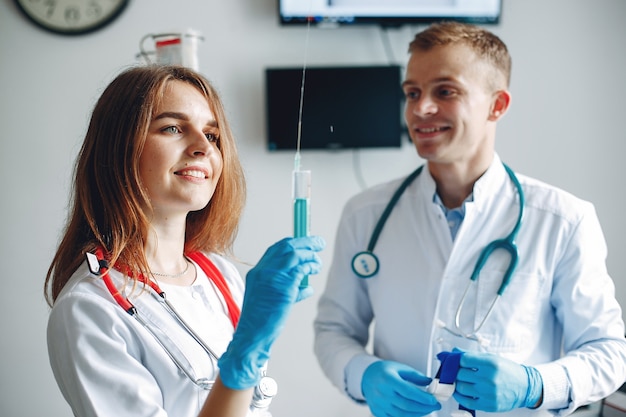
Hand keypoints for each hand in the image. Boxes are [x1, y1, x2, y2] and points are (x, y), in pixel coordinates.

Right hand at [218, 236, 324, 388]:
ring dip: (310, 255)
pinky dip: (310, 266)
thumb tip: (306, 287)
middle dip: (305, 242)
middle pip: (286, 247)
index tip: (304, 243)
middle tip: (319, 243)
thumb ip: (287, 289)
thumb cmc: (260, 321)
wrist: (252, 335)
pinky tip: (315, 269)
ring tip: (317, 262)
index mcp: (257, 272)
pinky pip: (301, 269)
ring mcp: (272, 277)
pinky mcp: (283, 286)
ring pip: (295, 254)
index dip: (292, 243)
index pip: (276, 249)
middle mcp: (263, 271)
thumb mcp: (270, 299)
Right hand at [362, 360, 440, 416]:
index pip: (408, 391)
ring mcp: (379, 404)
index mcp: (387, 379)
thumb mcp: (400, 368)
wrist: (367, 377)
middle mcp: (382, 393)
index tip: (434, 400)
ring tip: (427, 409)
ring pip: (402, 414)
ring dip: (418, 414)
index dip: (423, 398)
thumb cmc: (384, 372)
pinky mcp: (378, 412)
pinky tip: (415, 413)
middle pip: (406, 405)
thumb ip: (415, 376)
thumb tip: (430, 383)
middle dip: (424, 407)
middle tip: (435, 405)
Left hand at [453, 351, 542, 411]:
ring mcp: (489, 393)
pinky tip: (461, 392)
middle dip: (456, 372)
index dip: (458, 360)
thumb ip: (471, 355)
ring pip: (461, 387)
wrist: (525, 387)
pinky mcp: (488, 405)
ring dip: (457, 384)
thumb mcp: (492, 358)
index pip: (463, 360)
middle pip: (460, 374)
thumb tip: (453, 351)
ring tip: (460, 381)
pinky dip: (459, 396)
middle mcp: (490, 378)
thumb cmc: (507, 371)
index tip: (458, 362)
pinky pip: (466, 402)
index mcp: (491, 363)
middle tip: (458, 371)